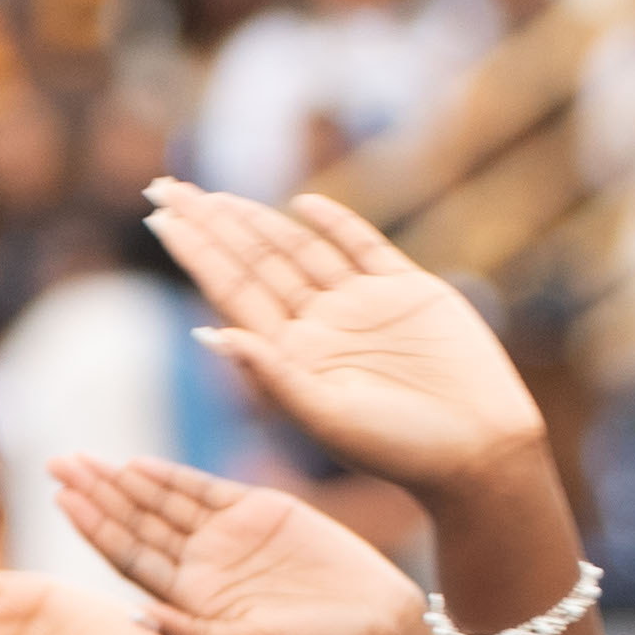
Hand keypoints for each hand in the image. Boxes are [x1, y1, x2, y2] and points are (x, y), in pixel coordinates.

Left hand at [52, 450, 426, 634]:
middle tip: (55, 461)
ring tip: (82, 458)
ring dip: (123, 479)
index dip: (95, 527)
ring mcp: (225, 538)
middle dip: (95, 492)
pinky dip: (171, 476)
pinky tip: (136, 464)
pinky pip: (203, 490)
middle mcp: (198, 568)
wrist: (372, 623)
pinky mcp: (257, 512)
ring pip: (162, 502)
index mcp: (187, 601)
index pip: (128, 557)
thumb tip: (135, 618)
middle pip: (135, 522)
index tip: (62, 499)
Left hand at [140, 183, 548, 507]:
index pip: (230, 290)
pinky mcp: (408, 291)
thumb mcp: (323, 415)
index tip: (158, 216)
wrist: (476, 448)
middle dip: (210, 223)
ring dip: (257, 220)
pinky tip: (302, 204)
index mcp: (291, 356)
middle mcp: (319, 327)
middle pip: (254, 260)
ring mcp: (361, 306)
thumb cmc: (398, 449)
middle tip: (162, 185)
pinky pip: (363, 247)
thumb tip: (205, 335)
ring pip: (299, 249)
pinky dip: (335, 224)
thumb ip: (269, 374)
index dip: (196, 250)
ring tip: (214, 195)